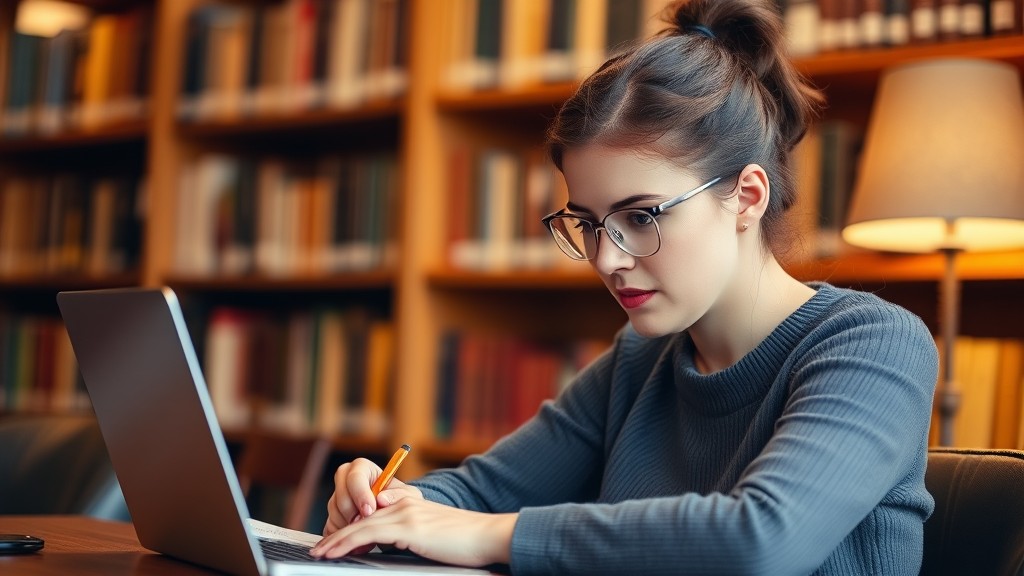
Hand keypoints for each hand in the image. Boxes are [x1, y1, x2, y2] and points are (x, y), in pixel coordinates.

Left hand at [313, 494, 516, 567]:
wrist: (488, 535)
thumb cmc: (465, 540)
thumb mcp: (431, 534)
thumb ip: (409, 534)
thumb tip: (387, 542)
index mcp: (409, 503)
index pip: (371, 515)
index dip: (350, 528)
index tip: (334, 542)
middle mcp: (404, 504)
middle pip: (361, 518)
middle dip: (337, 535)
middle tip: (319, 548)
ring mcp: (406, 514)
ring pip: (360, 525)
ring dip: (337, 541)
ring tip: (320, 553)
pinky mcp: (410, 527)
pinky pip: (370, 534)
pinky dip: (349, 543)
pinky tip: (337, 552)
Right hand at [323, 458, 421, 537]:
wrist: (396, 516)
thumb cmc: (400, 500)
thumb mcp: (408, 496)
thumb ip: (398, 494)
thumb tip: (382, 498)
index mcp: (362, 468)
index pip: (354, 477)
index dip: (360, 494)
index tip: (370, 510)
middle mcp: (345, 481)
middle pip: (339, 496)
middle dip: (352, 512)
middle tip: (366, 523)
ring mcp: (336, 499)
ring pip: (334, 513)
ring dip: (349, 525)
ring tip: (368, 534)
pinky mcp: (333, 517)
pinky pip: (331, 527)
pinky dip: (344, 537)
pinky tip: (359, 543)